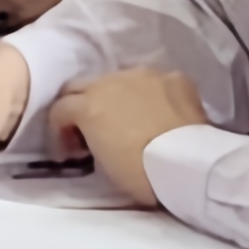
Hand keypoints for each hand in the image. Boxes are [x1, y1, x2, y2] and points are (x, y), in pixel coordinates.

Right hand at [47, 66, 209, 204]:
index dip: (60, 130)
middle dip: (80, 105)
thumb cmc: (140, 173)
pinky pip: (155, 82)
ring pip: (120, 79)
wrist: (188, 165)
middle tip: (91, 129)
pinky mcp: (173, 78)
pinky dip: (152, 95)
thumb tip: (95, 136)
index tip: (70, 151)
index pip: (59, 109)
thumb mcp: (101, 162)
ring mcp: (144, 75)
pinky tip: (160, 113)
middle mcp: (110, 80)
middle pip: (82, 85)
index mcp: (87, 105)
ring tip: (130, 119)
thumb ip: (91, 138)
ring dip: (117, 96)